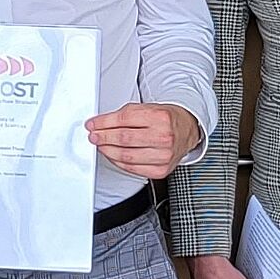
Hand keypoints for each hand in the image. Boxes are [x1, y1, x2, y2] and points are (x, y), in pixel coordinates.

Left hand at [85, 103, 200, 178]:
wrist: (186, 129)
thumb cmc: (165, 118)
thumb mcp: (146, 108)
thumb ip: (124, 115)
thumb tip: (100, 124)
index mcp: (160, 117)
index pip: (124, 120)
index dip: (103, 123)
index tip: (93, 125)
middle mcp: (164, 137)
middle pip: (124, 139)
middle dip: (103, 137)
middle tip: (94, 136)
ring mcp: (164, 155)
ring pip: (127, 156)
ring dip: (108, 151)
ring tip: (101, 145)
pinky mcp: (162, 170)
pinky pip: (133, 168)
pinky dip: (119, 162)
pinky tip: (113, 156)